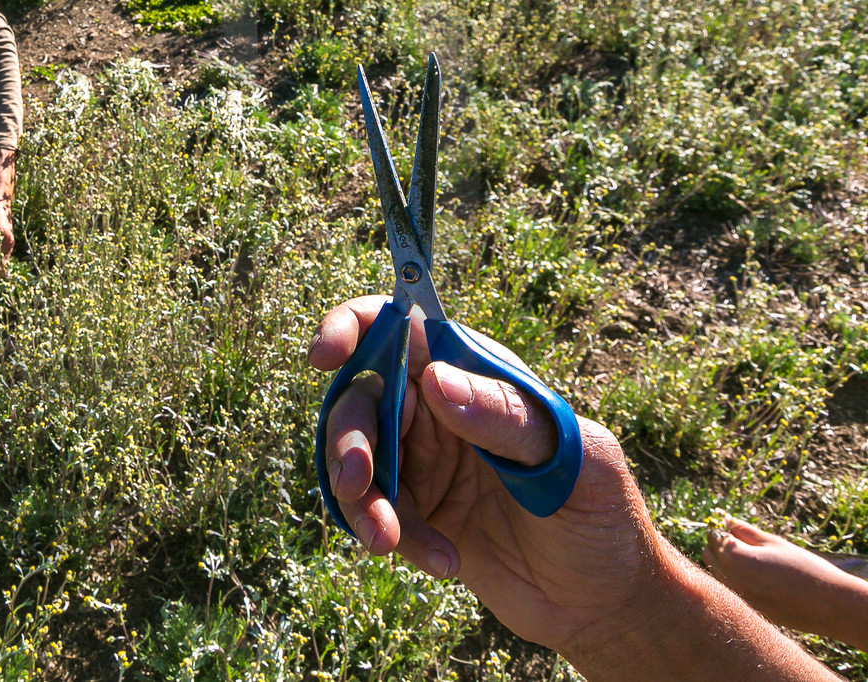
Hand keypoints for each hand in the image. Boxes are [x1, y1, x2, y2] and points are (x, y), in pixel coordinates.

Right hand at [308, 295, 671, 659]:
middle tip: (356, 480)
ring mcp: (421, 464)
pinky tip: (447, 564)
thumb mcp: (571, 460)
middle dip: (348, 438)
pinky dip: (395, 537)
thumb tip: (435, 380)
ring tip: (386, 540)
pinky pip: (375, 514)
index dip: (352, 328)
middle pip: (360, 398)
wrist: (606, 605)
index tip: (325, 357)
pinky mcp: (412, 515)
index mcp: (473, 372)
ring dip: (360, 498)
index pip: (399, 325)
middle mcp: (437, 410)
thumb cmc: (603, 514)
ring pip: (355, 460)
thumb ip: (504, 418)